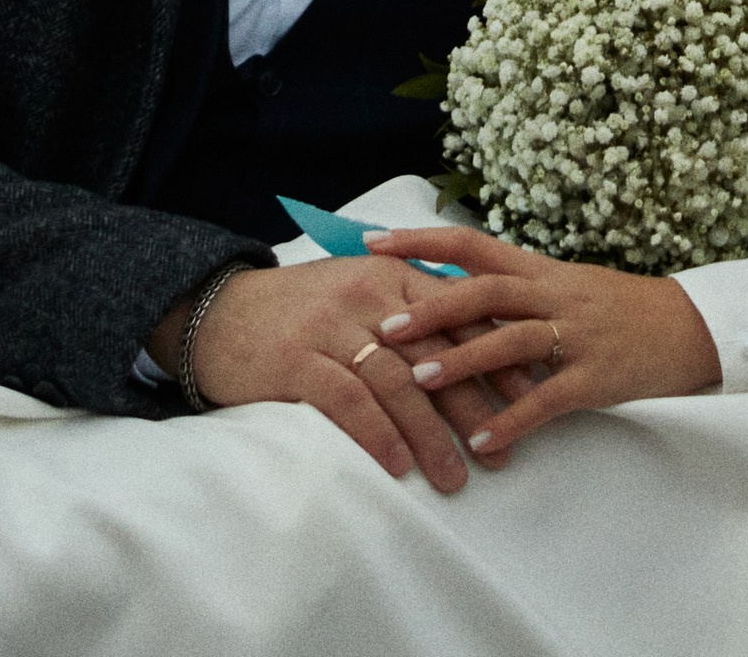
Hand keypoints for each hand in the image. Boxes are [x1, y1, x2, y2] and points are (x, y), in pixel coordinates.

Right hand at [147, 256, 537, 492]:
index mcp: (389, 272)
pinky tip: (397, 467)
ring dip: (430, 434)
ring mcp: (331, 325)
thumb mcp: (358, 293)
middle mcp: (366, 293)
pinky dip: (376, 435)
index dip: (495, 355)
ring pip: (396, 382)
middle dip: (473, 403)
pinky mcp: (297, 359)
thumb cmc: (301, 309)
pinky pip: (347, 400)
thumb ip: (408, 311)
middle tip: (502, 449)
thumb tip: (471, 349)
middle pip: (434, 351)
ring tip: (455, 476)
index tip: (528, 396)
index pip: (458, 313)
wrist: (220, 312)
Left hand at [361, 223, 718, 462]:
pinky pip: (548, 399)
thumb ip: (515, 291)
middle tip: (386, 326)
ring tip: (419, 383)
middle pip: (486, 290)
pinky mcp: (597, 378)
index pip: (474, 244)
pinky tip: (481, 442)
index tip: (374, 242)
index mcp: (542, 270)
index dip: (422, 239)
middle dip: (433, 307)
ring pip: (512, 341)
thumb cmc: (618, 308)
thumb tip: (448, 296)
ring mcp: (577, 335)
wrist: (688, 327)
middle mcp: (555, 295)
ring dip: (462, 361)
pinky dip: (513, 420)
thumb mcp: (565, 286)